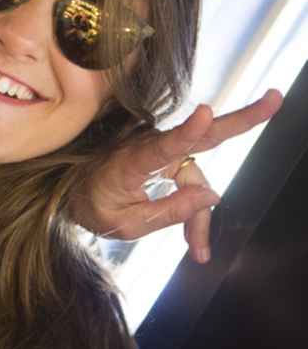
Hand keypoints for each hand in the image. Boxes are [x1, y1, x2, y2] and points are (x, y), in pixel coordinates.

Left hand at [75, 89, 282, 263]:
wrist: (73, 195)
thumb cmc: (94, 206)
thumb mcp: (123, 224)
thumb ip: (168, 212)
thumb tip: (214, 198)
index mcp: (129, 162)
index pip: (161, 146)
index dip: (186, 132)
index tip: (206, 113)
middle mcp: (149, 148)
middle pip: (202, 135)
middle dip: (241, 119)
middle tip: (274, 99)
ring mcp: (161, 151)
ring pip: (199, 179)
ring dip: (200, 215)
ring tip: (196, 249)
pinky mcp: (168, 158)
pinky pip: (193, 184)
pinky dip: (195, 211)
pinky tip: (194, 242)